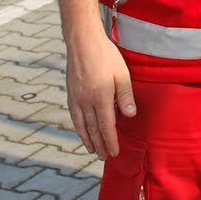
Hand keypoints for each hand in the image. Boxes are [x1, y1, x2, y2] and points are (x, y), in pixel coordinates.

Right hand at [63, 27, 135, 159]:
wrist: (83, 41)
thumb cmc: (106, 56)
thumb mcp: (122, 74)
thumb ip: (126, 96)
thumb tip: (130, 116)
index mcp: (102, 98)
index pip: (107, 127)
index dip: (111, 141)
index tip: (114, 153)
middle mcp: (86, 101)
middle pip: (93, 130)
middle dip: (100, 145)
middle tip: (105, 158)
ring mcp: (76, 98)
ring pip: (82, 125)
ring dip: (88, 140)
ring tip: (93, 150)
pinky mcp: (70, 93)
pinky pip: (74, 116)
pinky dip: (78, 128)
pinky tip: (82, 132)